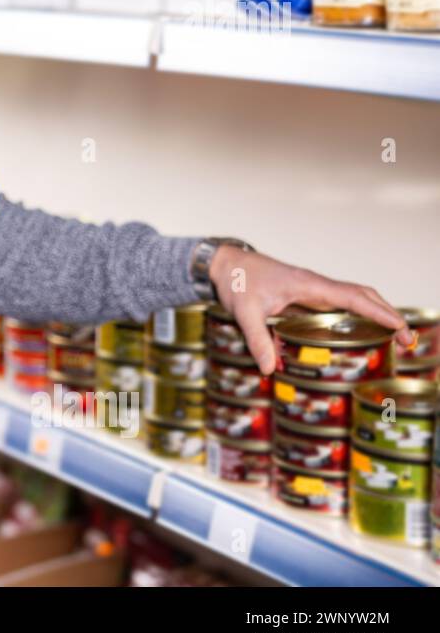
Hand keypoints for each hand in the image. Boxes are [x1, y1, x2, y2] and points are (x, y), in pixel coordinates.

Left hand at [208, 246, 412, 374]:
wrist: (225, 263)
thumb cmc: (236, 281)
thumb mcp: (243, 311)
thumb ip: (256, 338)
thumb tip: (270, 368)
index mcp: (308, 285)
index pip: (352, 297)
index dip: (378, 311)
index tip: (399, 326)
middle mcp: (315, 286)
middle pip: (362, 296)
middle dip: (387, 315)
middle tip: (407, 339)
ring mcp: (312, 291)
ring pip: (353, 299)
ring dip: (376, 315)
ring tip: (396, 339)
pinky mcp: (305, 297)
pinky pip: (338, 306)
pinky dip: (357, 316)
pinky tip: (362, 334)